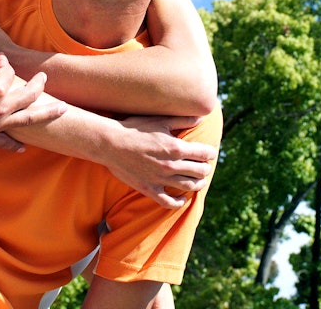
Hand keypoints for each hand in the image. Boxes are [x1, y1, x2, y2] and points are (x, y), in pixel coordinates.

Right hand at [0, 30, 65, 155]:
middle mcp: (0, 107)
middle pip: (29, 94)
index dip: (4, 64)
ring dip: (47, 113)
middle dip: (39, 85)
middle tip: (45, 79)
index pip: (9, 72)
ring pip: (28, 119)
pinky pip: (6, 143)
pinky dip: (16, 145)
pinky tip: (23, 146)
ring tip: (63, 110)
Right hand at [101, 116, 215, 209]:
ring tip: (199, 181)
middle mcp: (171, 165)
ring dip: (198, 184)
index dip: (210, 153)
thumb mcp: (160, 120)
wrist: (111, 143)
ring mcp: (160, 179)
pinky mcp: (149, 189)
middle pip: (200, 171)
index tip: (209, 152)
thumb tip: (201, 118)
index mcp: (176, 147)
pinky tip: (182, 199)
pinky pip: (169, 202)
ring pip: (189, 186)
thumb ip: (183, 120)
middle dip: (205, 168)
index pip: (204, 154)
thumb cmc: (135, 128)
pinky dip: (179, 202)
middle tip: (204, 166)